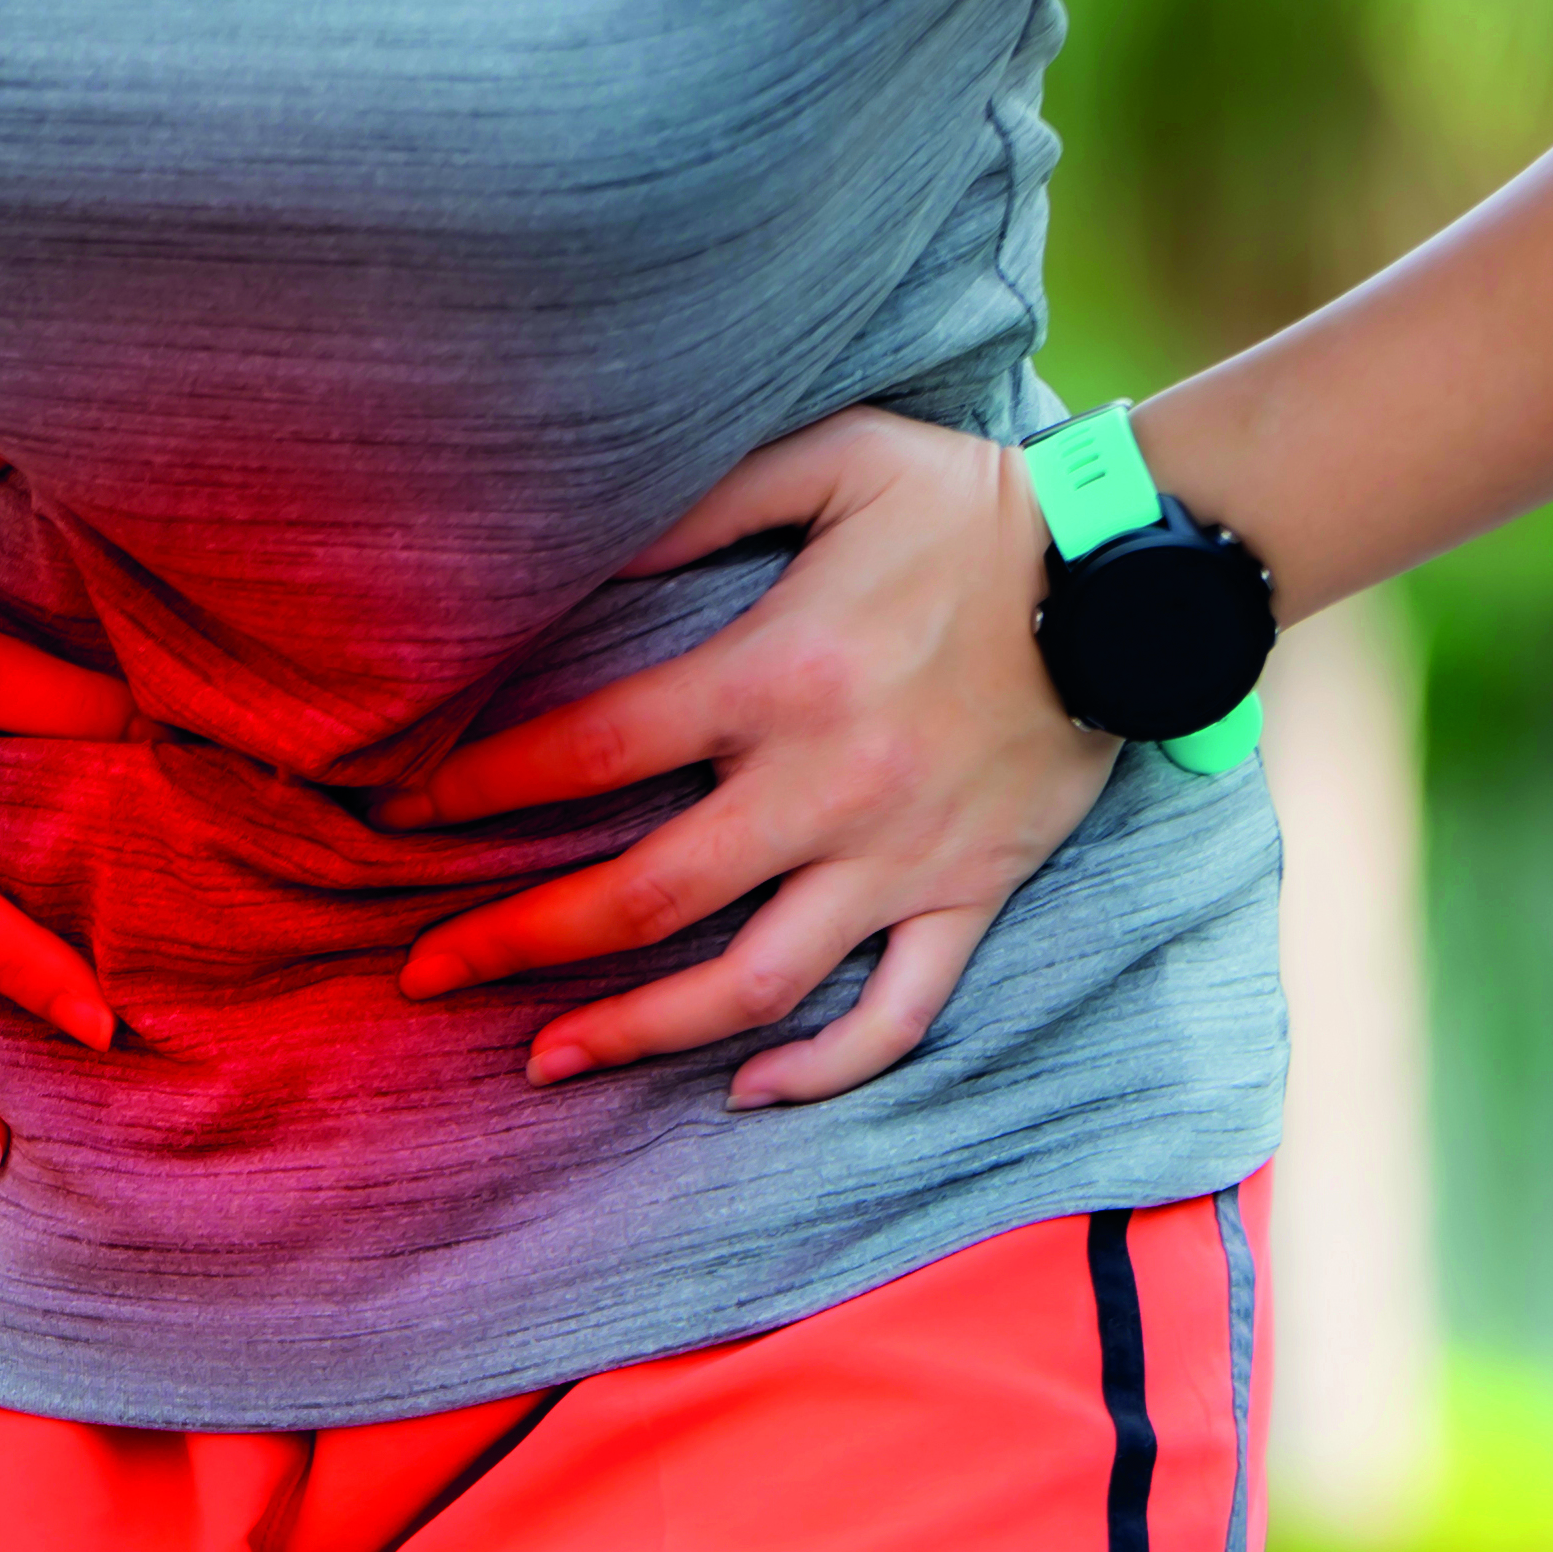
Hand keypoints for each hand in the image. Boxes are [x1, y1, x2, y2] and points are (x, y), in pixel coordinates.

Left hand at [386, 411, 1121, 1105]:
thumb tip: (576, 554)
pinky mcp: (968, 896)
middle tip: (424, 976)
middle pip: (645, 897)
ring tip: (544, 1062)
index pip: (593, 752)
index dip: (487, 789)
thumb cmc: (971, 506)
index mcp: (777, 674)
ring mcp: (901, 857)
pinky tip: (745, 1090)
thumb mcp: (832, 461)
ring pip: (751, 985)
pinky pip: (895, 1016)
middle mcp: (829, 786)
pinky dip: (822, 1071)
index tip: (411, 819)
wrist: (1141, 567)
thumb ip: (699, 504)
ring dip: (637, 1036)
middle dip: (519, 941)